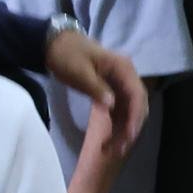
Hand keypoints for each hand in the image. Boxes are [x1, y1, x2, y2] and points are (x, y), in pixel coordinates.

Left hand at [46, 30, 146, 150]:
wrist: (55, 44)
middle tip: (121, 148)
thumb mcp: (79, 71)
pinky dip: (116, 125)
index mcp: (123, 68)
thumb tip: (112, 105)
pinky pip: (119, 110)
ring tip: (114, 149)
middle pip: (137, 105)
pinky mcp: (112, 91)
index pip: (137, 94)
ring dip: (123, 129)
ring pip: (129, 110)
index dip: (135, 116)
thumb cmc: (67, 54)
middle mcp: (127, 76)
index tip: (130, 134)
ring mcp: (120, 84)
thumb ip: (96, 88)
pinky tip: (110, 140)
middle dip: (131, 127)